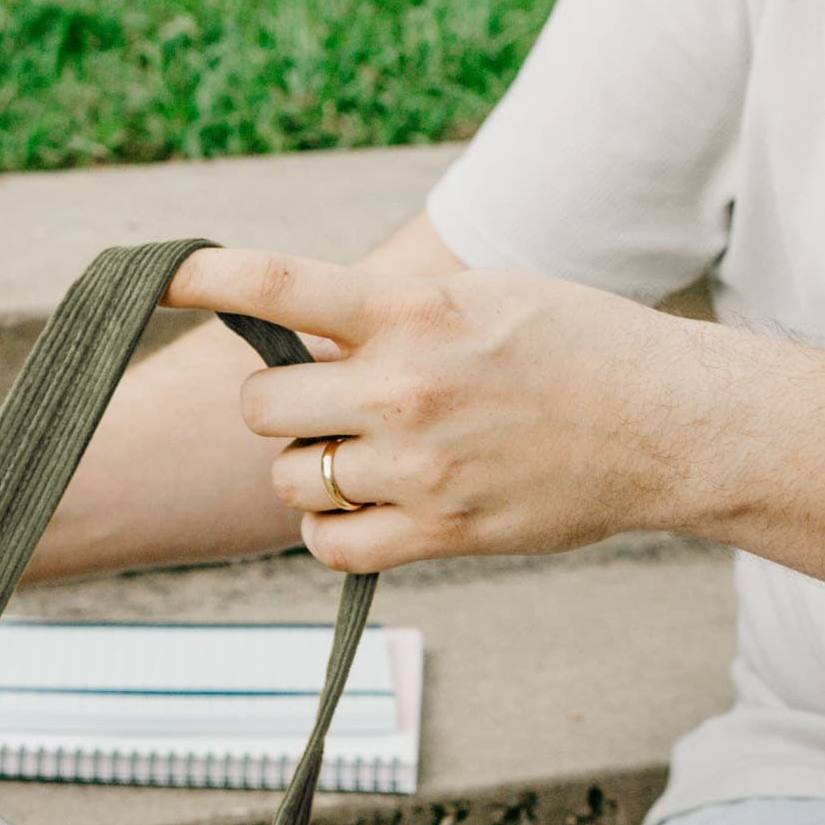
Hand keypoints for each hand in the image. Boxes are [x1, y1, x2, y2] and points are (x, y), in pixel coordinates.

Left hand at [163, 249, 730, 571]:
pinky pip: (333, 547)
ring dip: (308, 473)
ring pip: (294, 481)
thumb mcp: (483, 295)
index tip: (161, 277)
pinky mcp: (440, 532)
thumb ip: (392, 312)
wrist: (662, 425)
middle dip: (279, 410)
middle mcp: (406, 387)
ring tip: (361, 460)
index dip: (207, 280)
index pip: (282, 286)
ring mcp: (419, 467)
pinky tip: (365, 511)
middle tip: (322, 409)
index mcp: (414, 310)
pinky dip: (332, 533)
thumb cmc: (575, 349)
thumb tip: (308, 329)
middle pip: (264, 407)